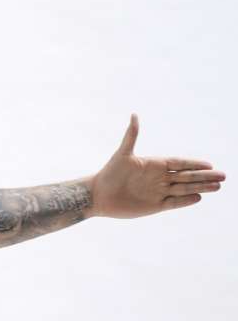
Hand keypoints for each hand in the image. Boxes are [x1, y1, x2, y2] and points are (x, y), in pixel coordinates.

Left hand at [89, 114, 224, 218]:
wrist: (98, 195)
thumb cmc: (109, 173)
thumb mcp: (122, 154)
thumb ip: (131, 135)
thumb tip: (134, 115)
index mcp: (155, 164)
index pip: (180, 164)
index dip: (194, 164)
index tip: (209, 164)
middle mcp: (159, 178)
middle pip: (187, 176)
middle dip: (205, 176)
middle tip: (223, 176)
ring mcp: (158, 192)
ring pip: (184, 189)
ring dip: (201, 187)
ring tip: (218, 187)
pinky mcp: (155, 206)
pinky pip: (174, 202)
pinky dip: (186, 200)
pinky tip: (199, 197)